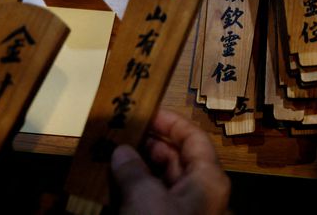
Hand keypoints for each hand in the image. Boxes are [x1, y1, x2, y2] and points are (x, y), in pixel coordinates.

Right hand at [111, 110, 228, 214]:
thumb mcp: (146, 198)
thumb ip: (133, 171)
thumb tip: (121, 150)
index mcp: (207, 179)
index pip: (194, 138)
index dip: (171, 121)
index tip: (145, 112)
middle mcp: (199, 191)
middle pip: (176, 157)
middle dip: (147, 144)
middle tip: (119, 134)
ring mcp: (183, 209)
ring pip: (160, 179)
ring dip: (137, 168)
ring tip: (109, 155)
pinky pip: (150, 200)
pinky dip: (133, 191)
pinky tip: (110, 182)